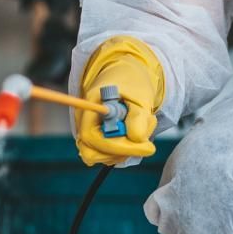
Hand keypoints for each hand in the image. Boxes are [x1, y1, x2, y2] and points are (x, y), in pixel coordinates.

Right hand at [75, 36, 163, 165]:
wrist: (128, 77)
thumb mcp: (141, 95)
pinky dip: (127, 149)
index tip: (147, 147)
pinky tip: (137, 132)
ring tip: (145, 125)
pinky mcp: (99, 140)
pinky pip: (110, 154)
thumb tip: (136, 138)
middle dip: (124, 150)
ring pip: (104, 156)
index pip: (92, 137)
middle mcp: (84, 122)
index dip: (118, 147)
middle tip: (148, 139)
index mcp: (89, 106)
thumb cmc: (132, 83)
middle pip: (93, 152)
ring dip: (128, 149)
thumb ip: (139, 116)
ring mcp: (90, 133)